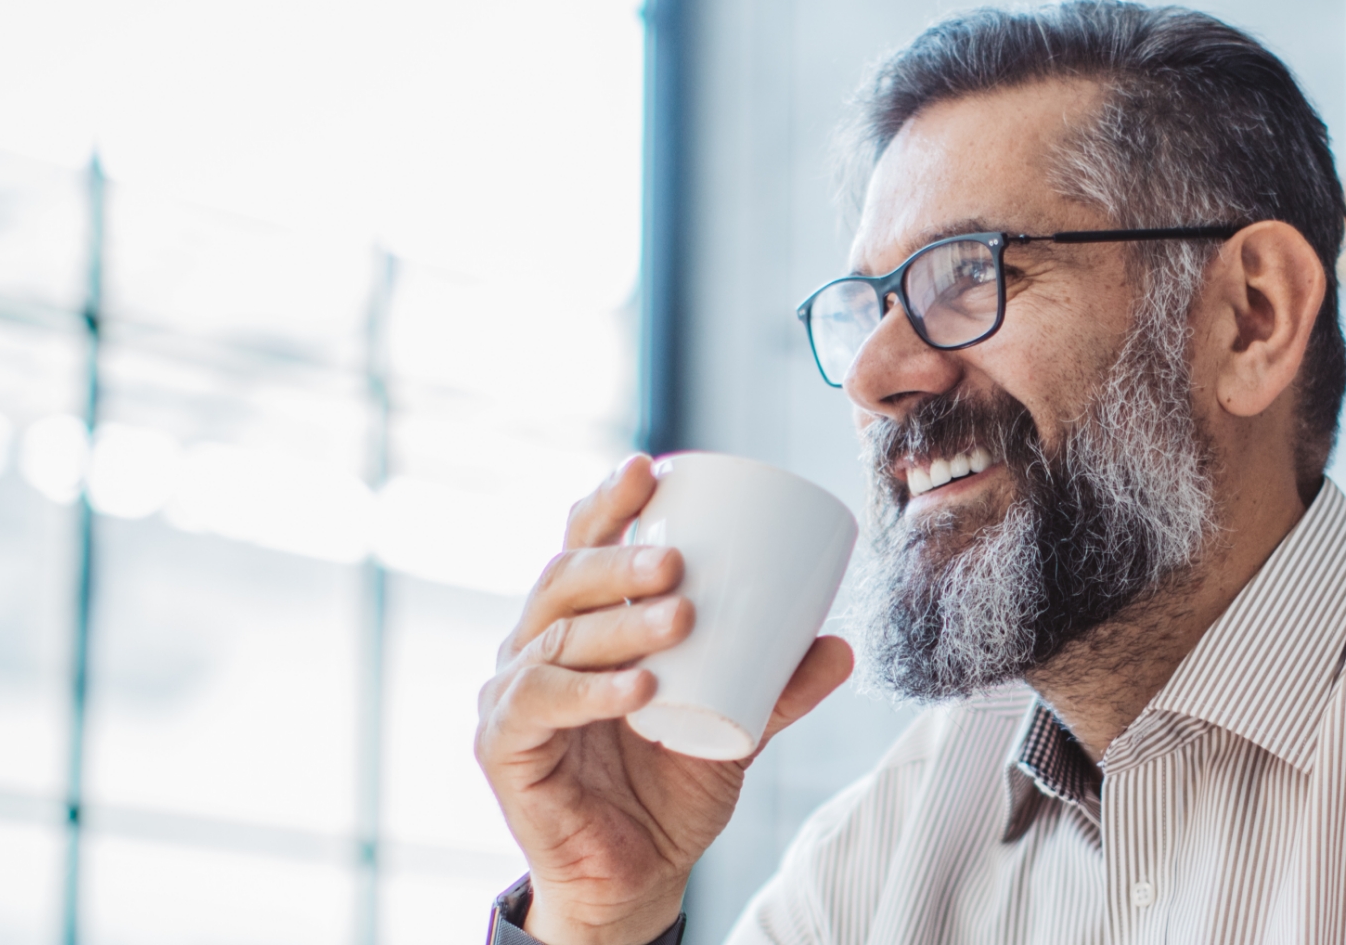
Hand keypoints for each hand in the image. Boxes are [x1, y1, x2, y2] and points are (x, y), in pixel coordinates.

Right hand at [476, 454, 856, 944]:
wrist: (634, 877)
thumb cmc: (669, 791)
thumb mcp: (738, 729)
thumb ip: (780, 689)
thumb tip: (841, 644)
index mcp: (581, 626)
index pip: (583, 547)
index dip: (607, 505)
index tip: (649, 469)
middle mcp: (535, 648)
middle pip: (563, 580)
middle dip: (618, 562)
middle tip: (680, 566)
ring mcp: (512, 695)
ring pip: (555, 637)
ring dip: (620, 624)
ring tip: (681, 619)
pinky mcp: (503, 746)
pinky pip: (537, 705)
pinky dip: (589, 692)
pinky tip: (637, 687)